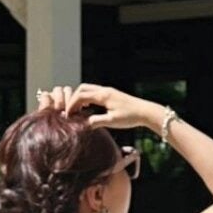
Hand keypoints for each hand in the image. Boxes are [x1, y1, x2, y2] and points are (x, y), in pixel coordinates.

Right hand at [39, 82, 159, 130]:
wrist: (145, 111)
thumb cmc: (130, 117)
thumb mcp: (112, 122)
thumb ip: (96, 121)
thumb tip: (84, 124)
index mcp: (103, 95)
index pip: (80, 96)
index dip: (71, 105)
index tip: (68, 115)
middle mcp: (104, 90)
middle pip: (82, 89)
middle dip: (74, 99)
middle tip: (71, 111)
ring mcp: (108, 91)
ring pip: (88, 89)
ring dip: (80, 97)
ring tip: (78, 110)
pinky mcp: (112, 94)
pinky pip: (95, 92)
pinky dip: (87, 98)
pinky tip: (89, 108)